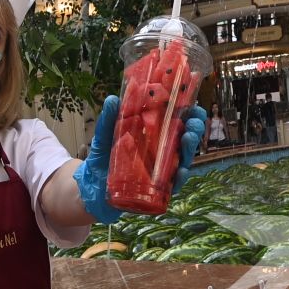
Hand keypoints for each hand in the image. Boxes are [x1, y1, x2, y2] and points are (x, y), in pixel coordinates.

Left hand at [75, 99, 209, 225]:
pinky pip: (174, 183)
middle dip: (195, 128)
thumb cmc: (103, 158)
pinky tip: (181, 171)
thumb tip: (112, 99)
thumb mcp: (104, 137)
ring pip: (185, 158)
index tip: (193, 104)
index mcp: (154, 134)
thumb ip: (108, 119)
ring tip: (188, 138)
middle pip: (186, 137)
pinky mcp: (159, 189)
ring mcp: (163, 170)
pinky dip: (179, 177)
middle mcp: (163, 151)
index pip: (178, 120)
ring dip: (190, 149)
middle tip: (193, 123)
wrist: (93, 188)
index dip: (189, 112)